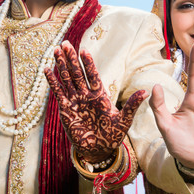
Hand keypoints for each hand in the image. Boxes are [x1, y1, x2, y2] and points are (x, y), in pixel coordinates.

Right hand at [44, 41, 147, 162]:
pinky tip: (47, 70)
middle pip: (77, 73)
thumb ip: (132, 105)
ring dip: (61, 65)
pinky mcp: (65, 109)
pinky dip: (53, 82)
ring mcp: (75, 101)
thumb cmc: (112, 135)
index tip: (84, 50)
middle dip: (71, 58)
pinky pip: (58, 93)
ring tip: (56, 50)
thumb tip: (145, 92)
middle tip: (65, 43)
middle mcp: (86, 95)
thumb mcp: (124, 120)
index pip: (93, 75)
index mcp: (99, 95)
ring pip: (67, 79)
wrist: (98, 149)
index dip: (88, 63)